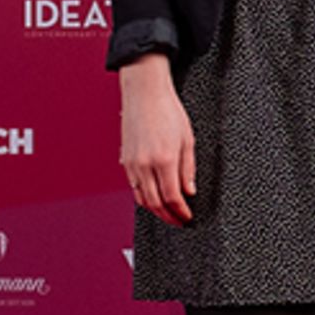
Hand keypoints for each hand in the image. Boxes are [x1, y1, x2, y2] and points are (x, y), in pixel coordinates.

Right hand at [119, 55, 194, 224]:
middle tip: (179, 221)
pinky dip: (144, 197)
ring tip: (168, 214)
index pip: (172, 197)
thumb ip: (188, 169)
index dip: (181, 212)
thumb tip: (189, 190)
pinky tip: (154, 198)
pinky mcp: (125, 160)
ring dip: (155, 210)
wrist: (145, 93)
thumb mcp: (187, 139)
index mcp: (163, 159)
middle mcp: (145, 164)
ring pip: (142, 198)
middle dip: (168, 217)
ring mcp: (132, 163)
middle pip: (155, 203)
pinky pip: (134, 187)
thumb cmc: (167, 110)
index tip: (187, 217)